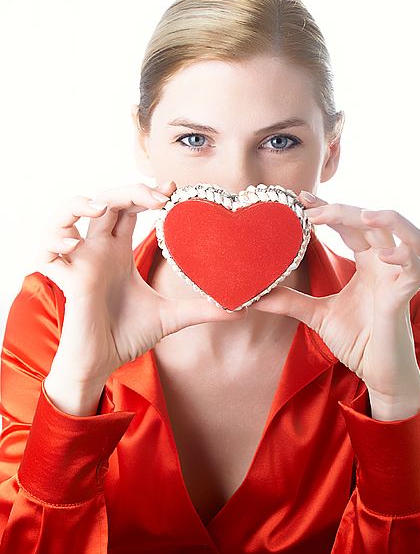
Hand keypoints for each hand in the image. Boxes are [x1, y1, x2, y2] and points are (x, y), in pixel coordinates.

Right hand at [36, 181, 246, 386]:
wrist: (103, 363)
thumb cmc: (127, 335)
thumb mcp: (171, 317)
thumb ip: (202, 309)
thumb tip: (238, 309)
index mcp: (118, 250)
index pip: (128, 207)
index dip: (145, 192)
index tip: (173, 190)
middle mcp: (98, 250)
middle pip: (105, 201)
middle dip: (130, 191)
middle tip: (160, 197)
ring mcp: (79, 262)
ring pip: (67, 215)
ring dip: (81, 202)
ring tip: (105, 207)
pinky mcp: (65, 280)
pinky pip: (46, 251)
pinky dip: (54, 238)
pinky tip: (75, 242)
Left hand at [249, 192, 419, 419]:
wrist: (375, 373)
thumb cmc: (357, 341)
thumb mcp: (317, 315)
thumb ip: (291, 301)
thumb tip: (256, 295)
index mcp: (367, 263)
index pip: (351, 225)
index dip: (329, 208)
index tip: (301, 199)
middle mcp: (385, 265)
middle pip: (375, 223)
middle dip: (344, 210)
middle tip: (311, 210)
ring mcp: (398, 279)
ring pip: (410, 236)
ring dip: (390, 221)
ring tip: (363, 215)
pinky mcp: (405, 298)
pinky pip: (416, 270)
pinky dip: (405, 258)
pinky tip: (384, 256)